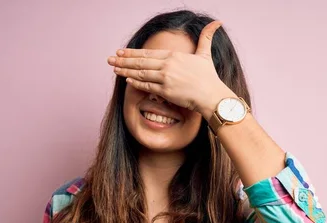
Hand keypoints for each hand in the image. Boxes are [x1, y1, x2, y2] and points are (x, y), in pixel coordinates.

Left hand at [107, 20, 234, 117]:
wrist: (212, 95)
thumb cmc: (209, 77)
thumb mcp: (205, 54)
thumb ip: (206, 38)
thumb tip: (217, 22)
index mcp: (174, 55)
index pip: (148, 53)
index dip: (132, 52)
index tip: (121, 52)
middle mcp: (168, 65)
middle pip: (140, 62)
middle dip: (123, 60)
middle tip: (110, 59)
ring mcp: (166, 78)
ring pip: (140, 73)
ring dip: (125, 71)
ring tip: (114, 69)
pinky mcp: (166, 91)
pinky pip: (147, 86)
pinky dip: (135, 83)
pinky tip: (126, 80)